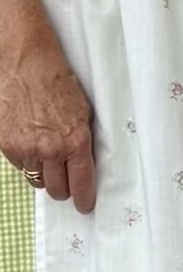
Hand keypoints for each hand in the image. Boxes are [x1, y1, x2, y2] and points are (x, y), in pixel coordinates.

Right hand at [0, 33, 96, 212]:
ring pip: (37, 180)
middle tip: (68, 186)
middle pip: (57, 189)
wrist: (27, 66)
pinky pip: (20, 167)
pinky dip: (27, 163)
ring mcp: (25, 150)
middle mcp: (50, 150)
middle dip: (64, 189)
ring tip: (50, 164)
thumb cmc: (58, 83)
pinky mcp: (6, 147)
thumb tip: (85, 163)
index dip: (84, 197)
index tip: (85, 205)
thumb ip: (82, 140)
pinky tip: (32, 149)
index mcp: (75, 140)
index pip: (82, 181)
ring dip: (45, 177)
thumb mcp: (83, 112)